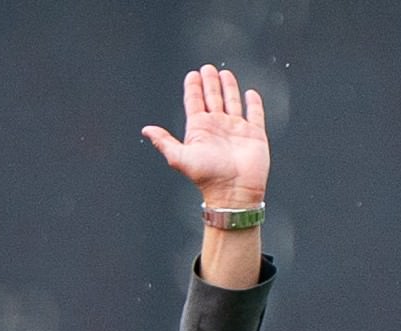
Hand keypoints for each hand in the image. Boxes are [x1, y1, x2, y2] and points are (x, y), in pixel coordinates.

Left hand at [142, 65, 270, 206]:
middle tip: (207, 68)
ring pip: (232, 102)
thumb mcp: (180, 158)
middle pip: (212, 98)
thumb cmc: (207, 177)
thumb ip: (164, 142)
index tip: (192, 74)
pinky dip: (253, 104)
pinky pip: (254, 114)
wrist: (234, 192)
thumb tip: (145, 130)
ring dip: (228, 88)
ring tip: (225, 73)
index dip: (193, 88)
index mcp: (199, 130)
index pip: (195, 103)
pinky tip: (250, 93)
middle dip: (209, 83)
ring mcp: (236, 130)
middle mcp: (217, 127)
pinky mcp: (254, 134)